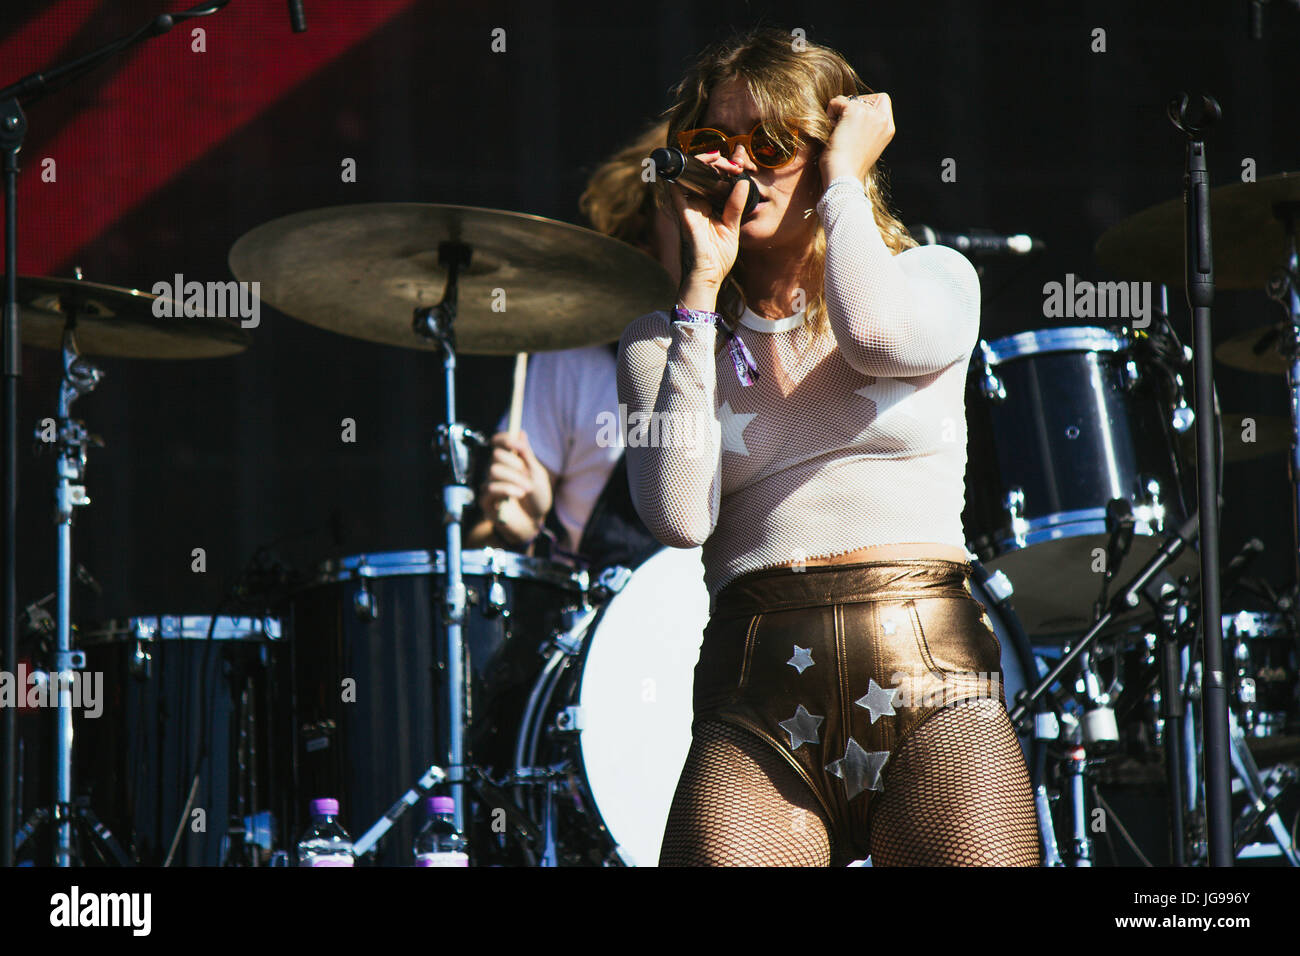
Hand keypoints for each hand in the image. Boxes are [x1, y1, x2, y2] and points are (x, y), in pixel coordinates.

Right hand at [479, 430, 551, 545]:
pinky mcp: (486, 501)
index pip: (498, 443)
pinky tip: (520, 494)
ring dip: (514, 479)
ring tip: (528, 489)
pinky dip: (508, 489)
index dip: (504, 439)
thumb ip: (528, 456)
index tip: (516, 443)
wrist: (535, 524)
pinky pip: (491, 488)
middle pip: (496, 456)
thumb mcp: (538, 475)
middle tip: (528, 475)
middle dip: (515, 464)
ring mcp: (489, 486)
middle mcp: (496, 472)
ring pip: (494, 471)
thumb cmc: (537, 500)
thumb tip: (521, 433)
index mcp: (509, 462)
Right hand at [669, 153, 751, 308]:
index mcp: (707, 208)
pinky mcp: (684, 214)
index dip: (722, 168)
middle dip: (714, 161)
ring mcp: (688, 209)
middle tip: (733, 162)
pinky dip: (685, 174)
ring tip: (719, 158)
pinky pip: (677, 189)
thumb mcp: (732, 227)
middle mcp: (695, 205)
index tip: (738, 167)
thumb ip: (736, 206)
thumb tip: (744, 183)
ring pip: (688, 175)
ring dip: (702, 162)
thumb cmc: (718, 258)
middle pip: (699, 174)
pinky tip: (701, 164)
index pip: (710, 180)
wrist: (709, 277)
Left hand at [820, 93, 894, 185]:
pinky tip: (831, 130)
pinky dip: (830, 112)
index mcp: (888, 128)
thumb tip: (849, 113)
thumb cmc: (848, 167)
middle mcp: (883, 119)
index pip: (882, 100)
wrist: (843, 177)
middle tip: (843, 129)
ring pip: (849, 100)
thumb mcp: (865, 145)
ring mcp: (870, 114)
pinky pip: (837, 101)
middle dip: (850, 109)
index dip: (866, 104)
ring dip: (839, 113)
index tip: (854, 121)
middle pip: (864, 98)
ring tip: (837, 134)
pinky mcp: (855, 112)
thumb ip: (866, 127)